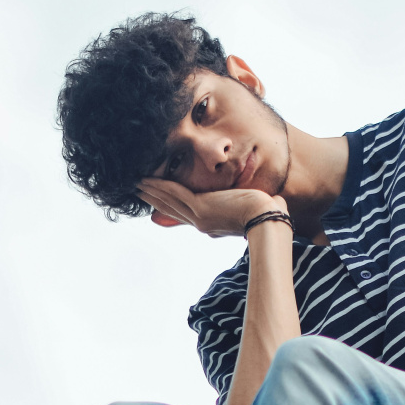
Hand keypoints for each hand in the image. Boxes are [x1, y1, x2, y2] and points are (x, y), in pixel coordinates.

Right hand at [137, 178, 287, 237]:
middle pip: (171, 208)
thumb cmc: (268, 217)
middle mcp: (202, 222)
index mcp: (212, 223)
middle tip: (136, 188)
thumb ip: (251, 203)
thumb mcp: (253, 208)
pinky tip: (146, 180)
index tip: (155, 199)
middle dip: (154, 197)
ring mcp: (200, 216)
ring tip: (135, 182)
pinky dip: (159, 186)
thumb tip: (265, 198)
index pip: (184, 213)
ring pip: (168, 200)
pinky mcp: (201, 208)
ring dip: (151, 190)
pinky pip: (174, 194)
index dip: (168, 205)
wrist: (269, 222)